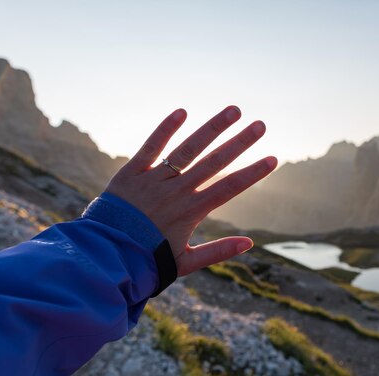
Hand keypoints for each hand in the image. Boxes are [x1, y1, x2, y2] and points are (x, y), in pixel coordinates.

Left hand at [105, 105, 276, 275]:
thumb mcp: (186, 262)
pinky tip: (182, 111)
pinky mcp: (132, 173)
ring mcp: (154, 179)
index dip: (253, 173)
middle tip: (261, 125)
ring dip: (212, 128)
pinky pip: (151, 146)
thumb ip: (219, 251)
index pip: (229, 187)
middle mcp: (176, 191)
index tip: (273, 159)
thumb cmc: (148, 261)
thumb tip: (250, 243)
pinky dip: (165, 129)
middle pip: (214, 162)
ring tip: (233, 110)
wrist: (105, 256)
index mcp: (191, 212)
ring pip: (188, 149)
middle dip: (240, 143)